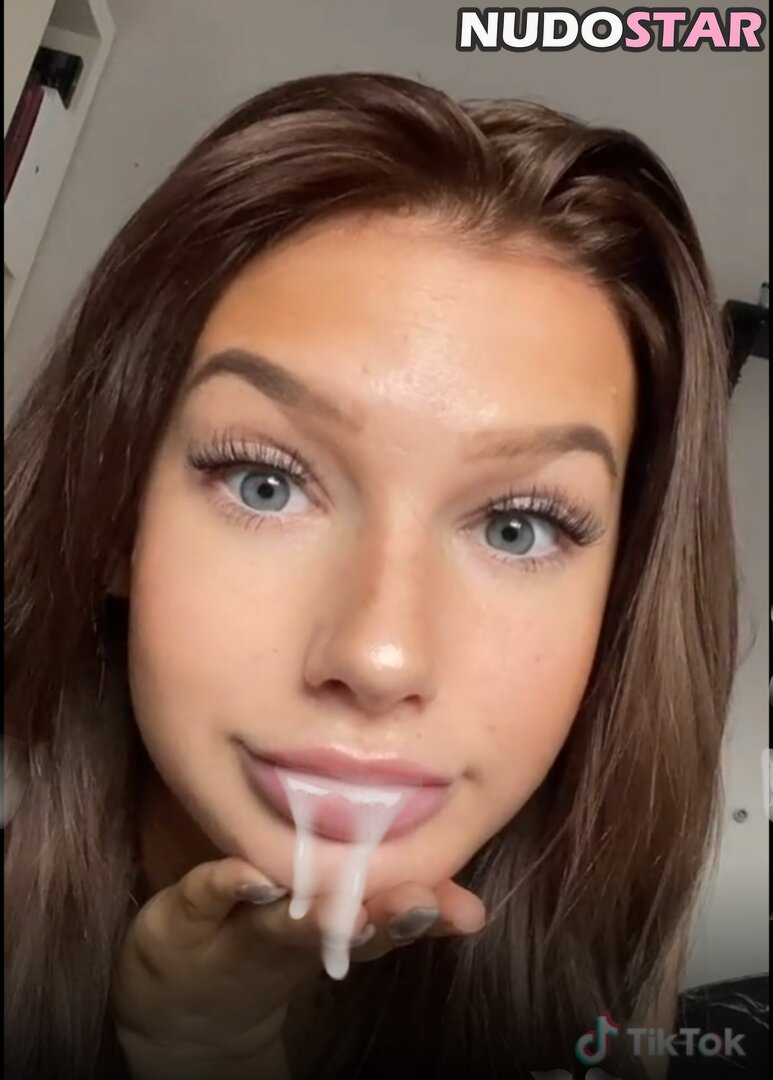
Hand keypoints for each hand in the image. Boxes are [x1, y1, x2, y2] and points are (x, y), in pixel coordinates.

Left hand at [112, 855, 485, 1078]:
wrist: (178, 1008)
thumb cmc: (264, 942)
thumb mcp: (329, 919)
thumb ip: (385, 896)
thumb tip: (456, 862)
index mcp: (335, 924)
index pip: (390, 915)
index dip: (431, 913)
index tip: (470, 911)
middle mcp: (291, 935)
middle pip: (343, 926)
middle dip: (386, 916)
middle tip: (423, 904)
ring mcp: (237, 927)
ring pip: (281, 923)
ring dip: (316, 917)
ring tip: (352, 910)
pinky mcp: (182, 915)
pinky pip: (204, 895)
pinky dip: (229, 883)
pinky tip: (252, 874)